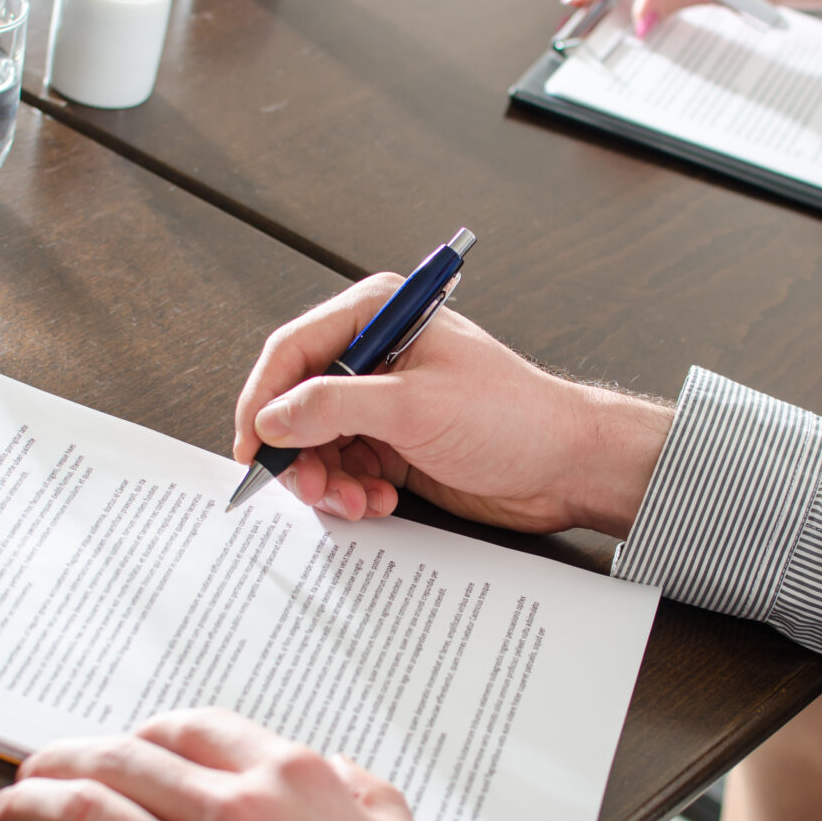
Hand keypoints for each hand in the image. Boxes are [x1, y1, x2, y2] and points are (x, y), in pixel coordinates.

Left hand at [0, 709, 526, 820]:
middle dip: (69, 757)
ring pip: (88, 815)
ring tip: (13, 805)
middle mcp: (238, 816)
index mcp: (293, 781)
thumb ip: (363, 793)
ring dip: (36, 802)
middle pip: (124, 761)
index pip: (191, 729)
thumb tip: (337, 770)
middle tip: (41, 765)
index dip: (144, 732)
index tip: (126, 744)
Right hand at [232, 276, 672, 535]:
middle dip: (298, 452)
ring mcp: (385, 402)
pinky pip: (347, 469)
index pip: (292, 350)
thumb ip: (334, 405)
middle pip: (298, 402)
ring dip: (327, 480)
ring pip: (318, 443)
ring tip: (355, 501)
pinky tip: (378, 503)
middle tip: (309, 488)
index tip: (253, 447)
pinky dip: (352, 492)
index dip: (264, 400)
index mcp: (379, 317)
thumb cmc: (514, 418)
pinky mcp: (396, 443)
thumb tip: (273, 416)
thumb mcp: (414, 407)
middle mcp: (377, 355)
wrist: (569, 465)